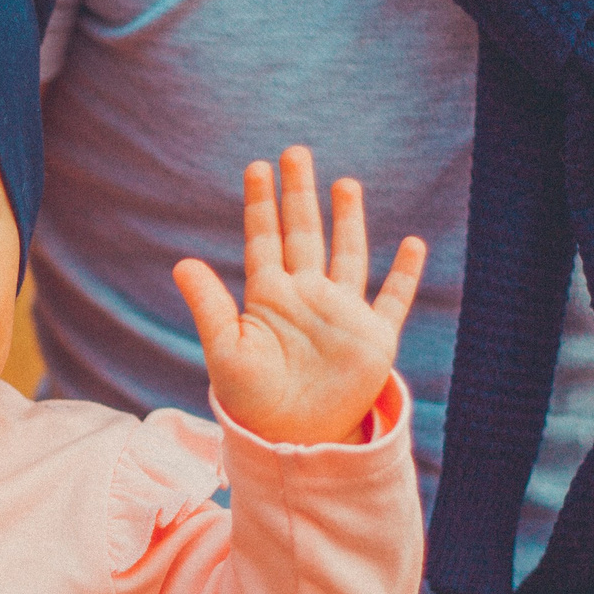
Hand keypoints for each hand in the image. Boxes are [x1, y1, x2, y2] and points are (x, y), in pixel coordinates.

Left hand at [173, 146, 424, 445]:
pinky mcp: (372, 338)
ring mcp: (341, 314)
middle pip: (304, 233)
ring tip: (345, 183)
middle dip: (300, 194)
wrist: (290, 441)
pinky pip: (392, 299)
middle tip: (296, 152)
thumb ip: (208, 305)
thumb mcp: (225, 351)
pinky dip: (405, 274)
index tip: (257, 166)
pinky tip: (412, 244)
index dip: (261, 203)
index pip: (265, 238)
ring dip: (348, 220)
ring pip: (347, 254)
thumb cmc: (251, 402)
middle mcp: (306, 297)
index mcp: (269, 296)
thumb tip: (181, 262)